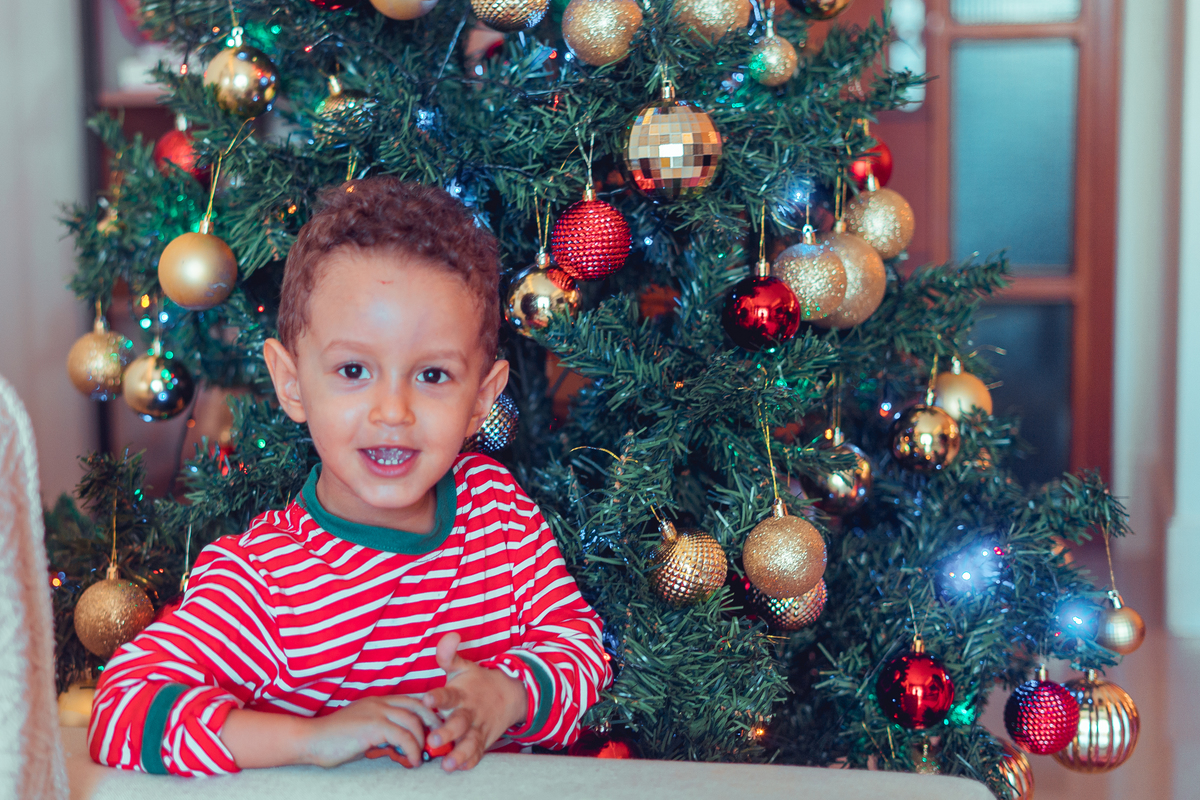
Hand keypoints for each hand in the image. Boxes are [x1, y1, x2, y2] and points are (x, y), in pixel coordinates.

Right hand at [299, 694, 441, 768]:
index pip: (412, 701)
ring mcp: (377, 712)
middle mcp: (380, 702)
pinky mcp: (374, 726)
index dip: (427, 715)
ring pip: (414, 722)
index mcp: (378, 701)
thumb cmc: (335, 740)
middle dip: (432, 724)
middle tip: (438, 743)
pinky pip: (404, 737)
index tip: (434, 732)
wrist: (311, 740)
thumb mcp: (364, 734)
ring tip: (422, 757)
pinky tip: (411, 762)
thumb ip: (383, 736)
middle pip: (418, 706)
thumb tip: (401, 750)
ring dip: (422, 742)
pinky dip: (413, 751)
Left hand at [421, 632, 527, 771]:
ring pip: (469, 742)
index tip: (427, 697)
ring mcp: (478, 727)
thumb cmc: (476, 682)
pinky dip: (472, 760)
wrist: (510, 694)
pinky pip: (479, 753)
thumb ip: (449, 655)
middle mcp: (469, 712)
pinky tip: (462, 767)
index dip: (438, 696)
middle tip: (433, 740)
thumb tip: (449, 635)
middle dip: (447, 732)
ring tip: (447, 764)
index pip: (448, 694)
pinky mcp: (484, 740)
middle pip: (458, 723)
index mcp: (461, 693)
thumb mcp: (463, 666)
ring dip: (459, 753)